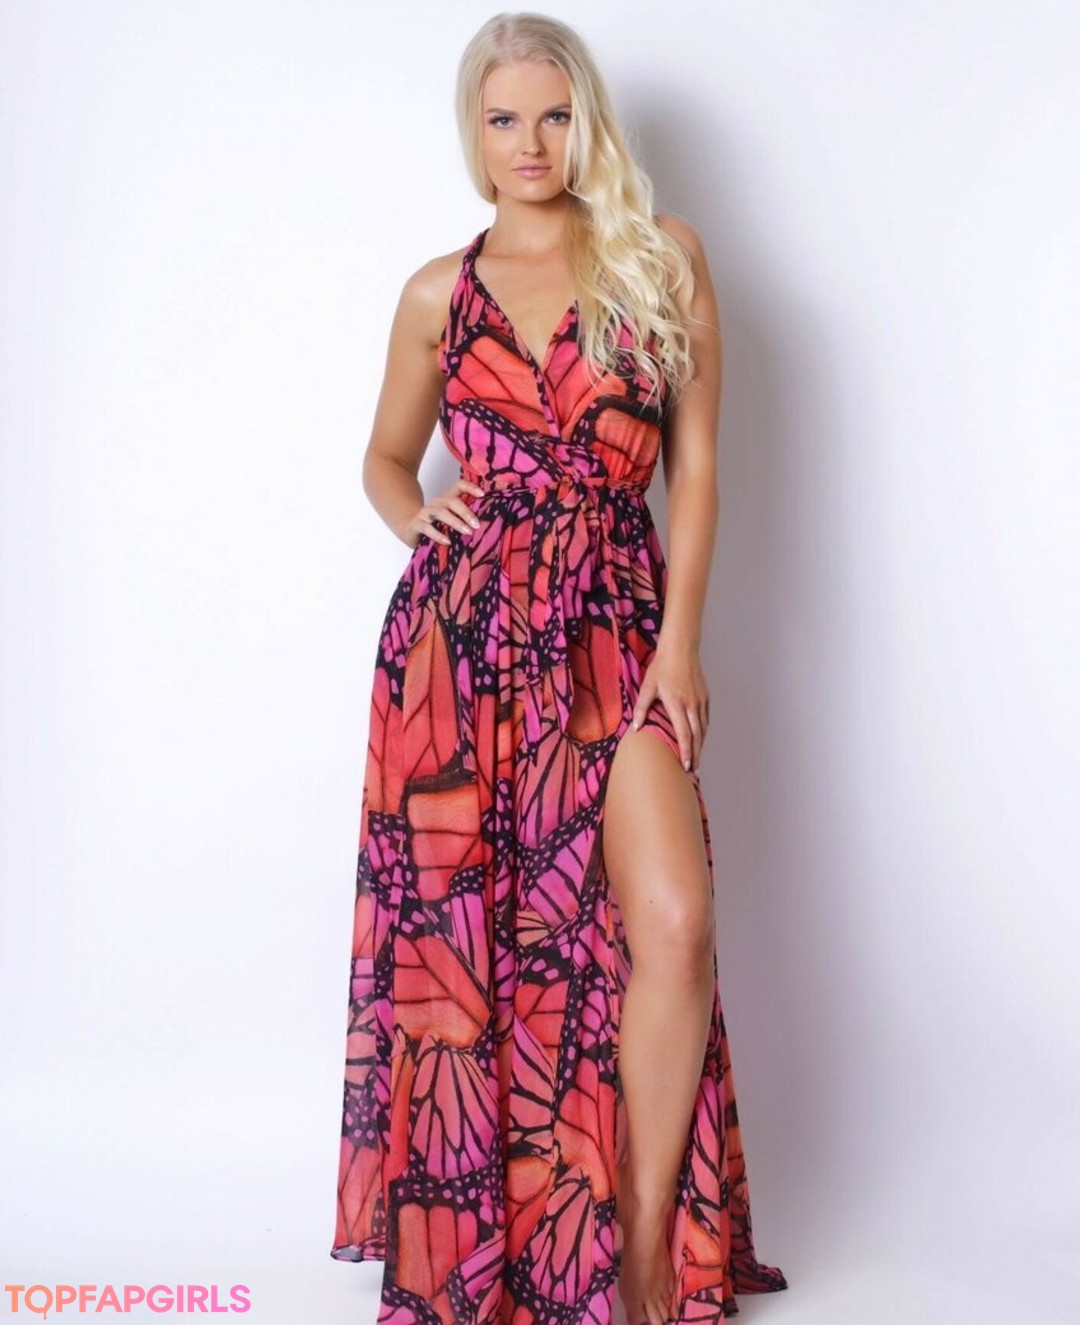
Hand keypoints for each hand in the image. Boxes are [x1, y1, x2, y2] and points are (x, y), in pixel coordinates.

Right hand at [404, 477, 483, 547]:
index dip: (470, 487)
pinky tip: (447, 541)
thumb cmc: (436, 525)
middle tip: (477, 524)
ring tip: (467, 532)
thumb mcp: (451, 520)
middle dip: (466, 512)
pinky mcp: (416, 525)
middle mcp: (437, 503)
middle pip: (451, 501)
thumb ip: (464, 518)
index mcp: (447, 499)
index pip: (459, 486)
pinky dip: (438, 534)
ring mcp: (425, 513)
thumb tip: (488, 524)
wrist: (409, 530)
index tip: (482, 494)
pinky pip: (427, 528)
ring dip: (455, 522)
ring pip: (440, 513)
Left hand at [631, 641, 709, 771]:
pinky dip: (703, 732)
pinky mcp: (705, 697)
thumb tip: (635, 728)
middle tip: (692, 771)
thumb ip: (642, 708)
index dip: (686, 751)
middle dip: (695, 755)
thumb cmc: (662, 668)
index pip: (684, 733)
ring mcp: (700, 701)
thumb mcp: (647, 687)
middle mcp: (691, 705)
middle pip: (696, 736)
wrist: (681, 650)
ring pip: (703, 729)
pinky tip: (700, 740)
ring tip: (696, 760)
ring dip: (701, 746)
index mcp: (676, 704)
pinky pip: (705, 719)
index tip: (686, 766)